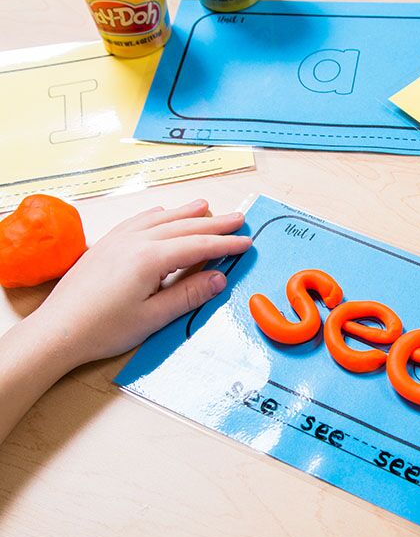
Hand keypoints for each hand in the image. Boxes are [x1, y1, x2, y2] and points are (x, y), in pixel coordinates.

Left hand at [33, 198, 251, 368]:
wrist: (57, 331)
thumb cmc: (104, 329)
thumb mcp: (153, 317)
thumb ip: (188, 295)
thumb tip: (219, 278)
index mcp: (150, 259)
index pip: (198, 245)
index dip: (225, 244)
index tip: (246, 242)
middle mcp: (135, 241)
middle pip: (183, 226)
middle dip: (213, 223)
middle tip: (238, 218)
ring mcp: (118, 240)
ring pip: (160, 219)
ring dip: (185, 212)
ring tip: (205, 206)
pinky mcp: (105, 245)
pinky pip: (137, 221)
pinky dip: (157, 215)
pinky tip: (162, 213)